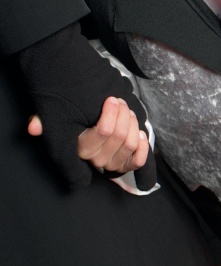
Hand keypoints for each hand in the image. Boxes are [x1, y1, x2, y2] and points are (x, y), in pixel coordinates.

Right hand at [28, 96, 150, 175]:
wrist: (93, 129)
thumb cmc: (77, 118)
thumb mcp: (59, 116)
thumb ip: (44, 120)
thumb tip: (32, 127)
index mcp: (81, 147)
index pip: (104, 131)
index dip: (112, 113)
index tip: (111, 99)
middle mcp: (96, 159)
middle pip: (120, 135)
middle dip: (124, 114)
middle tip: (121, 103)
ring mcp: (112, 164)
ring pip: (131, 143)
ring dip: (134, 124)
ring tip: (128, 112)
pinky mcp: (126, 166)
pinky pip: (138, 161)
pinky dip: (143, 146)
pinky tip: (140, 133)